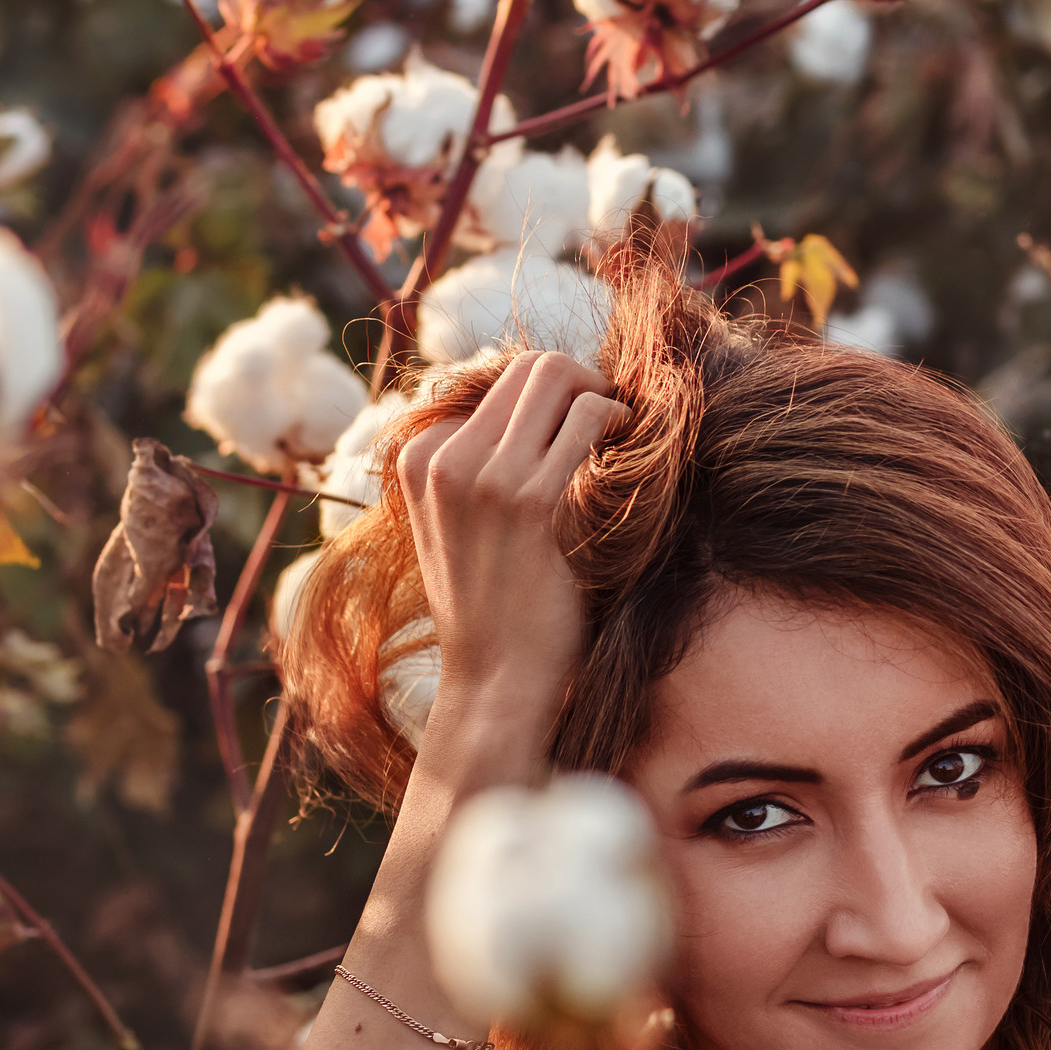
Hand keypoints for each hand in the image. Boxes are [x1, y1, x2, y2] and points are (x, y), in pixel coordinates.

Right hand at [395, 352, 626, 734]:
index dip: (550, 400)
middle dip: (582, 382)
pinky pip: (588, 419)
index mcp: (419, 458)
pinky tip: (631, 450)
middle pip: (529, 367)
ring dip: (603, 397)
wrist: (496, 682)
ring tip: (623, 435)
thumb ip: (477, 467)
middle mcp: (443, 458)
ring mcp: (482, 476)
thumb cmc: (494, 610)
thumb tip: (537, 409)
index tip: (579, 431)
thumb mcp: (458, 528)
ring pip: (557, 378)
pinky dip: (619, 422)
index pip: (497, 380)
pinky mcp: (529, 500)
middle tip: (612, 421)